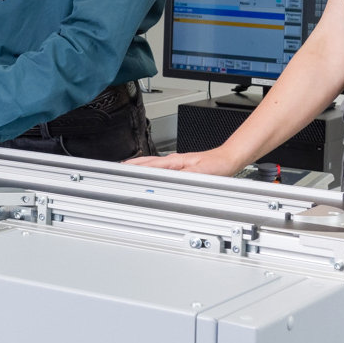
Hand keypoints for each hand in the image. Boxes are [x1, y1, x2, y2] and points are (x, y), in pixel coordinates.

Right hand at [123, 149, 240, 174]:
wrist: (228, 159)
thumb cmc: (217, 165)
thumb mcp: (199, 174)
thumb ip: (181, 178)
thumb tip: (164, 183)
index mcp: (174, 162)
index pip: (148, 165)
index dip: (133, 168)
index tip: (121, 171)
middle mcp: (172, 160)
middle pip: (145, 162)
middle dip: (130, 165)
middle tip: (116, 170)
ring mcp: (175, 163)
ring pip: (150, 164)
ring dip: (137, 167)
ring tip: (126, 170)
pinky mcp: (179, 166)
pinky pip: (158, 167)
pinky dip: (147, 169)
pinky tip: (147, 173)